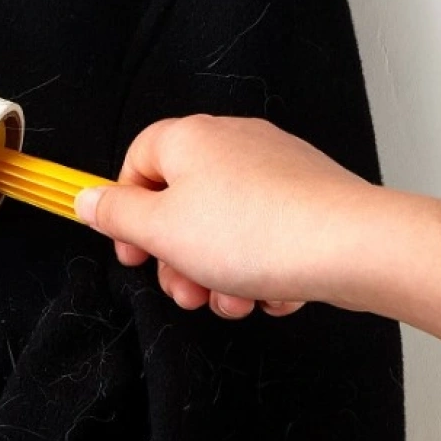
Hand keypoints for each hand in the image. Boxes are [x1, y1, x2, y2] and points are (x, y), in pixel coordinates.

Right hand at [74, 115, 374, 318]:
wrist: (353, 246)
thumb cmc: (256, 231)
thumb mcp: (161, 230)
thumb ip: (116, 215)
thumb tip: (87, 199)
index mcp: (189, 138)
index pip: (136, 162)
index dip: (127, 211)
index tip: (134, 252)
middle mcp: (232, 142)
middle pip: (182, 200)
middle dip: (178, 256)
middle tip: (185, 290)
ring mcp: (274, 166)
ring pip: (225, 225)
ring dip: (219, 272)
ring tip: (232, 302)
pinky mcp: (308, 195)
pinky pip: (266, 233)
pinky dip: (261, 268)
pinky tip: (270, 295)